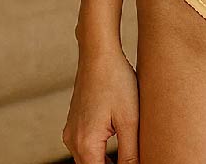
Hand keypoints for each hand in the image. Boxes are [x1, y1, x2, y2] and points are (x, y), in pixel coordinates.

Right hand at [62, 44, 139, 163]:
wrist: (98, 53)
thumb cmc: (116, 81)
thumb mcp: (129, 119)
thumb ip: (130, 152)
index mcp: (86, 144)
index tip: (135, 161)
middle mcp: (73, 141)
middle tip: (135, 159)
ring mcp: (70, 131)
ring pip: (88, 159)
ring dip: (106, 161)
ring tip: (129, 153)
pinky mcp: (74, 122)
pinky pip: (85, 145)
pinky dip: (99, 150)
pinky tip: (116, 140)